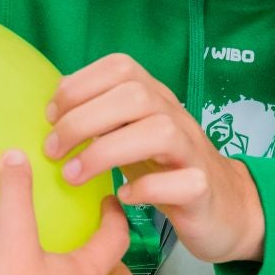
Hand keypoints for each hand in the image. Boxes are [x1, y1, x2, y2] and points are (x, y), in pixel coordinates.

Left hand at [45, 53, 265, 264]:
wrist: (224, 206)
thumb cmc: (165, 167)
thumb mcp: (129, 134)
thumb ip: (99, 117)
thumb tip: (54, 105)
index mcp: (154, 96)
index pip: (119, 67)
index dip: (79, 85)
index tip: (50, 116)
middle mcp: (175, 115)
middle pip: (134, 96)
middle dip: (83, 120)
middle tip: (52, 151)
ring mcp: (192, 151)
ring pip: (159, 131)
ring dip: (106, 152)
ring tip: (74, 175)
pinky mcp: (202, 188)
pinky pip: (182, 182)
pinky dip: (147, 188)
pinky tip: (123, 197)